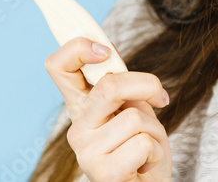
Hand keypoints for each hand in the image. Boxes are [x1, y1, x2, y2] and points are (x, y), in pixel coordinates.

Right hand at [44, 37, 171, 181]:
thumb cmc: (140, 147)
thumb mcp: (132, 106)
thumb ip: (120, 83)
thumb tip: (107, 48)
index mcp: (81, 106)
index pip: (58, 66)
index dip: (77, 48)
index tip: (104, 50)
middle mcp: (77, 127)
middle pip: (110, 85)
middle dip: (146, 85)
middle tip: (159, 97)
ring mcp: (87, 152)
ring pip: (134, 117)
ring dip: (154, 130)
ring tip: (146, 145)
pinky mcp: (104, 174)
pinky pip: (142, 144)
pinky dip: (155, 151)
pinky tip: (145, 164)